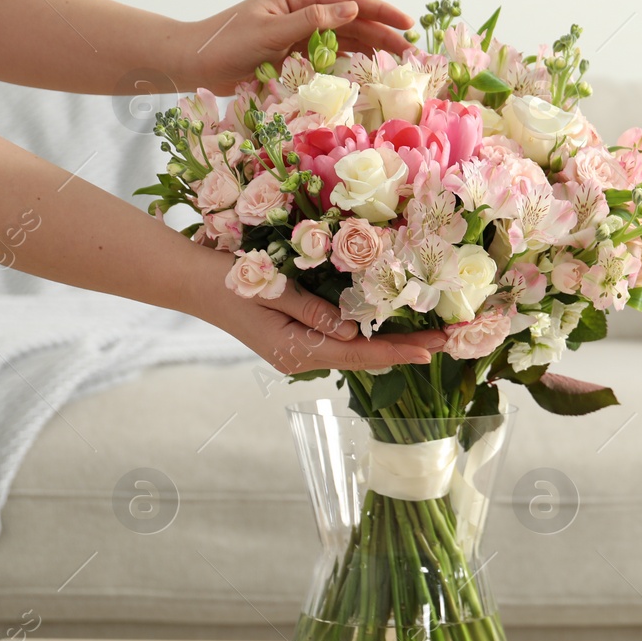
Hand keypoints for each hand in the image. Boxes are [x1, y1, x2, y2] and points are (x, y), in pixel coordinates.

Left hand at [178, 0, 415, 94]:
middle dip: (383, 34)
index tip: (407, 23)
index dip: (380, 10)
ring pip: (344, 41)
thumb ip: (312, 20)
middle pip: (352, 21)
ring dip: (372, 50)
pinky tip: (369, 73)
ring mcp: (298, 34)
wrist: (192, 63)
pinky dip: (350, 64)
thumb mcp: (269, 31)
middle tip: (412, 53)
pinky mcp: (294, 55)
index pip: (347, 1)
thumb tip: (352, 8)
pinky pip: (330, 58)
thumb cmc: (223, 44)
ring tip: (399, 64)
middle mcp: (301, 12)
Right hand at [195, 254, 445, 373]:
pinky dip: (369, 340)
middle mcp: (302, 359)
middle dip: (405, 350)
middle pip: (364, 358)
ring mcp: (299, 353)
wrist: (194, 283)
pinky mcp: (296, 341)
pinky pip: (340, 344)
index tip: (432, 350)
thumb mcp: (274, 292)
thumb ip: (314, 313)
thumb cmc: (232, 281)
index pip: (359, 355)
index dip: (398, 352)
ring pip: (355, 353)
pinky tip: (391, 332)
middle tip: (447, 343)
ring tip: (430, 339)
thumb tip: (354, 332)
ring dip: (391, 346)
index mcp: (296, 352)